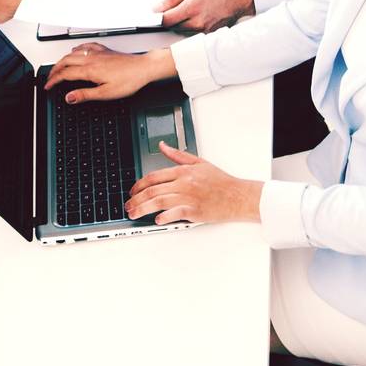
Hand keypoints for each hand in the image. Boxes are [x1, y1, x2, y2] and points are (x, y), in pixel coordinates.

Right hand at [43, 43, 172, 103]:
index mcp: (90, 70)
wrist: (144, 68)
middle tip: (50, 77)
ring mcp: (98, 53)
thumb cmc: (129, 80)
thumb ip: (85, 95)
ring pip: (73, 52)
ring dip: (63, 59)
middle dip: (54, 69)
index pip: (65, 74)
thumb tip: (69, 97)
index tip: (48, 86)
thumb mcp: (106, 93)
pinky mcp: (105, 50)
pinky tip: (77, 50)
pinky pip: (85, 46)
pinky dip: (76, 49)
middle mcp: (91, 59)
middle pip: (65, 61)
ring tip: (58, 66)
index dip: (54, 80)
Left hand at [125, 143, 260, 226]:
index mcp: (183, 171)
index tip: (133, 191)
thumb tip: (162, 146)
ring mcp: (189, 197)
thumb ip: (178, 155)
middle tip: (128, 205)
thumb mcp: (199, 162)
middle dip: (136, 199)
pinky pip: (175, 213)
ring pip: (159, 201)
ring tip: (134, 213)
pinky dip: (164, 217)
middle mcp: (184, 184)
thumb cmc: (221, 181)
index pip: (154, 176)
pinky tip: (157, 220)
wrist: (238, 195)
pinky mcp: (195, 211)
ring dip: (143, 208)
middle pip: (153, 190)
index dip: (139, 184)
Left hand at [159, 0, 253, 32]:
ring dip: (181, 22)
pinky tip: (197, 15)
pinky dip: (191, 25)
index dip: (159, 18)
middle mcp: (197, 22)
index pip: (166, 20)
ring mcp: (204, 30)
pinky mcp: (209, 34)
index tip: (157, 14)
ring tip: (190, 9)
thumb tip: (158, 7)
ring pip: (183, 31)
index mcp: (191, 8)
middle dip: (171, 19)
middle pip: (173, 27)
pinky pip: (194, 32)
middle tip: (176, 8)